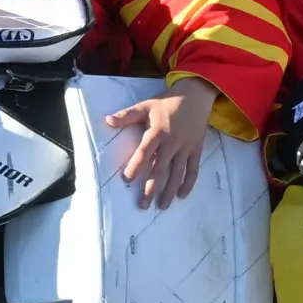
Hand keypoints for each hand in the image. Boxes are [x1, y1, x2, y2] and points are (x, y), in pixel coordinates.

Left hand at [105, 81, 217, 208]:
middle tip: (142, 205)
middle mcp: (172, 142)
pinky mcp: (196, 150)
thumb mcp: (145, 105)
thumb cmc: (167, 103)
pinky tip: (181, 195)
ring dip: (169, 191)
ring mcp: (185, 148)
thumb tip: (107, 121)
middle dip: (151, 188)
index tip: (126, 179)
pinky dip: (188, 183)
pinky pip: (193, 170)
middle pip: (160, 169)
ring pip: (177, 173)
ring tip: (161, 207)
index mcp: (157, 131)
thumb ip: (127, 115)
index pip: (145, 152)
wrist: (195, 96)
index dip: (136, 165)